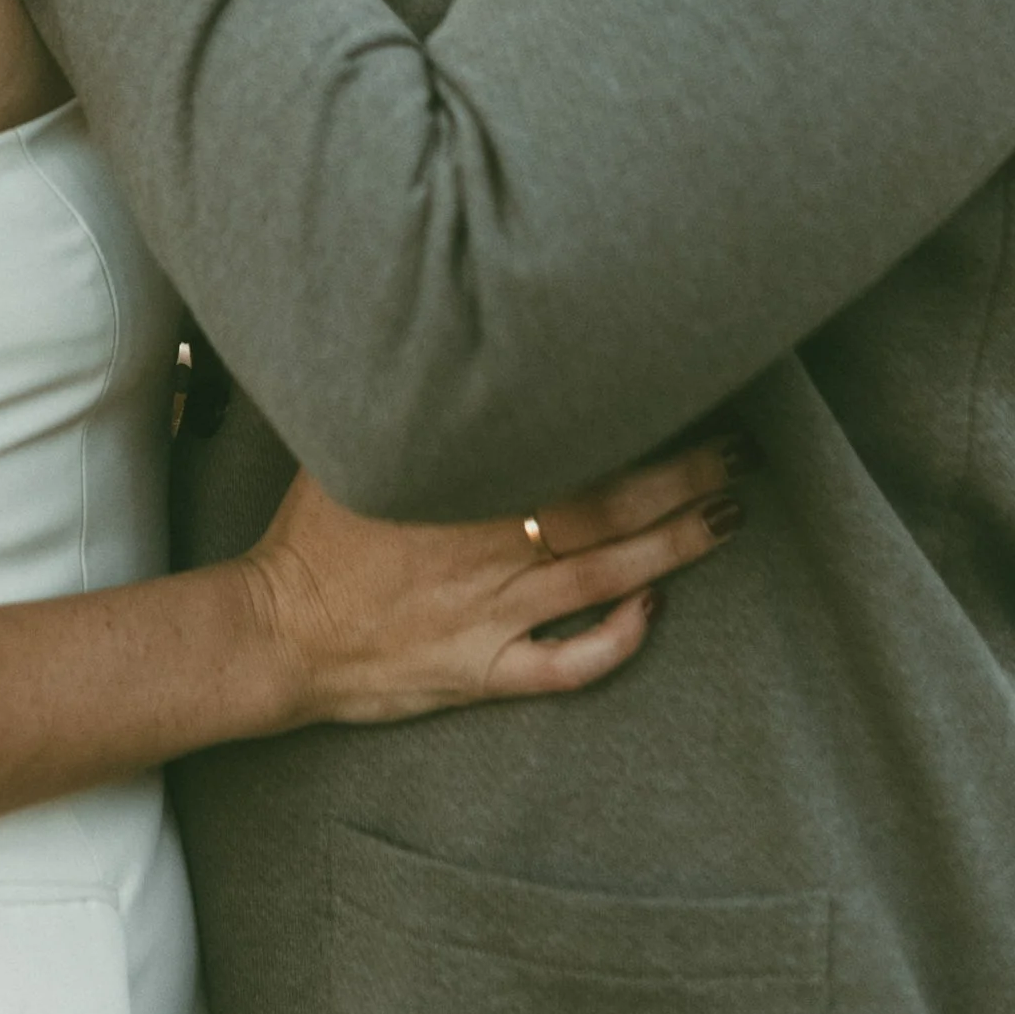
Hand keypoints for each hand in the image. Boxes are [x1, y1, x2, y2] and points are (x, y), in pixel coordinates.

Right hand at [240, 440, 747, 726]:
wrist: (275, 632)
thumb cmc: (309, 536)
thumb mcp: (344, 448)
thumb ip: (399, 405)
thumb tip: (428, 342)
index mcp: (462, 486)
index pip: (571, 448)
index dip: (637, 427)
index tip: (685, 397)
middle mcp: (491, 548)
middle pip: (610, 509)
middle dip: (684, 480)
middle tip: (739, 455)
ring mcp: (493, 615)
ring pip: (607, 577)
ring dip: (675, 548)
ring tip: (728, 518)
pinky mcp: (485, 671)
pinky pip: (566, 665)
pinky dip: (615, 643)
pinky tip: (652, 615)